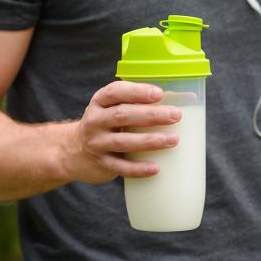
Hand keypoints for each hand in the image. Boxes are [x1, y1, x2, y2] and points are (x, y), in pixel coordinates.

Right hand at [62, 81, 181, 183]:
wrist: (73, 152)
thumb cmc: (107, 124)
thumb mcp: (114, 109)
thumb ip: (141, 103)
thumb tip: (187, 98)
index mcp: (100, 102)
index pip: (115, 92)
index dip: (137, 91)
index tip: (159, 94)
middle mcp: (95, 120)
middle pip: (123, 115)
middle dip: (151, 115)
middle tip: (176, 116)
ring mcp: (97, 143)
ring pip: (123, 141)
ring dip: (150, 140)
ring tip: (174, 140)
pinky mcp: (101, 164)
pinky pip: (120, 167)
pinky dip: (138, 168)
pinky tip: (156, 168)